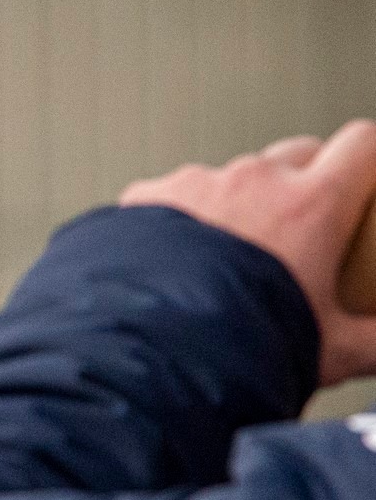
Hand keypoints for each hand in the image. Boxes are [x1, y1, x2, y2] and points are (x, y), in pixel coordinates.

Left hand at [119, 119, 375, 386]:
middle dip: (307, 179)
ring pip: (233, 176)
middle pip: (298, 153)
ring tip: (230, 257)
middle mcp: (256, 180)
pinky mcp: (146, 196)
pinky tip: (175, 263)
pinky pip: (174, 194)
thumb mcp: (332, 351)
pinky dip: (182, 218)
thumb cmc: (245, 350)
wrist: (149, 355)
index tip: (368, 185)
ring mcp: (197, 183)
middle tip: (302, 229)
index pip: (364, 144)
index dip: (371, 159)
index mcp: (312, 205)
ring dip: (240, 202)